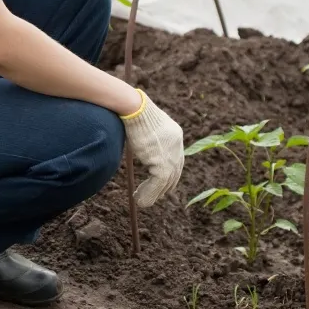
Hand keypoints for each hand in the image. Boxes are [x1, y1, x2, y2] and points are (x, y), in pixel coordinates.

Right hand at [120, 89, 183, 206]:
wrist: (133, 107)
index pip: (175, 158)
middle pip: (174, 172)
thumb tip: (136, 146)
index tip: (158, 182)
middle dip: (163, 187)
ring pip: (165, 181)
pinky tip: (139, 199)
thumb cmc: (132, 111)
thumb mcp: (143, 126)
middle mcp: (177, 145)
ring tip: (141, 201)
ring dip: (152, 194)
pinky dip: (149, 194)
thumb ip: (145, 139)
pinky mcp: (162, 162)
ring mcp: (171, 154)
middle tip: (150, 195)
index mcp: (174, 134)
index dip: (168, 173)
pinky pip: (158, 183)